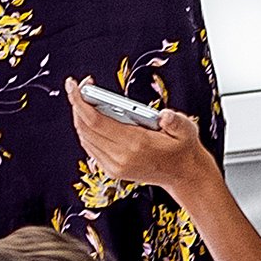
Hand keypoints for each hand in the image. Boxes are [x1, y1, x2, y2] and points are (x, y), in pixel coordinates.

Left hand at [63, 81, 214, 198]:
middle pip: (85, 128)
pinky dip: (86, 131)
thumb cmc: (182, 150)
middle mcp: (122, 157)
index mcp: (137, 144)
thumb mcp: (186, 130)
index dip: (80, 101)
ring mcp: (115, 166)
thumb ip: (176, 121)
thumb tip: (165, 115)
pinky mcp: (112, 170)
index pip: (96, 121)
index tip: (74, 85)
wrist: (185, 175)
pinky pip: (90, 147)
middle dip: (78, 104)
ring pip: (85, 137)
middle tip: (80, 88)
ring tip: (85, 100)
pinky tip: (90, 119)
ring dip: (80, 117)